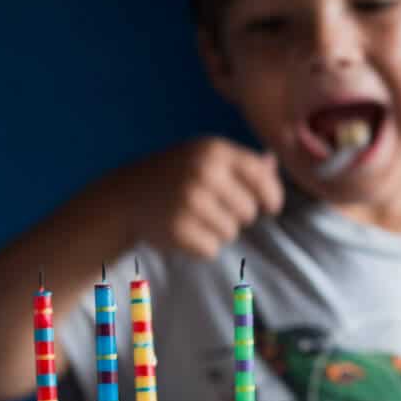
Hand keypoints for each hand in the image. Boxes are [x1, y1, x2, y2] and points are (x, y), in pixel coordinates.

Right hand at [137, 138, 284, 259]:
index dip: (272, 197)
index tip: (270, 207)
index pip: (261, 177)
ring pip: (231, 233)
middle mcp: (204, 174)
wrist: (127, 195)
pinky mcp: (178, 230)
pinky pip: (211, 249)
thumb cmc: (174, 175)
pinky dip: (202, 246)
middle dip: (237, 216)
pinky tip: (187, 232)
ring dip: (219, 232)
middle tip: (214, 210)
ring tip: (197, 219)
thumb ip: (240, 162)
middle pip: (249, 212)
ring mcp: (189, 202)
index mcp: (214, 151)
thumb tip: (273, 163)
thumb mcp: (204, 156)